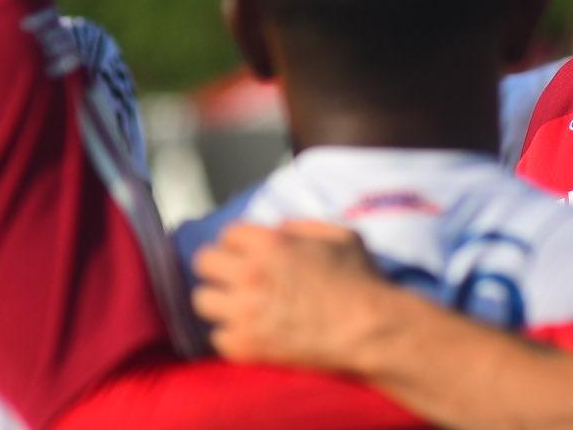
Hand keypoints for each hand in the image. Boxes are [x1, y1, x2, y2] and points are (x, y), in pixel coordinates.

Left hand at [191, 220, 395, 372]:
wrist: (370, 331)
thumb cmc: (361, 282)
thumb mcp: (340, 236)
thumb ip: (302, 226)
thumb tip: (277, 231)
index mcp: (271, 244)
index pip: (228, 233)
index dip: (240, 243)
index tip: (248, 254)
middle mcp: (250, 274)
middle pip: (204, 262)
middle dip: (221, 267)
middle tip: (236, 278)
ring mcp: (244, 312)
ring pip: (202, 300)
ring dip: (220, 301)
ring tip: (238, 307)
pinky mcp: (244, 346)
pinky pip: (217, 337)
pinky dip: (232, 336)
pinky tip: (251, 334)